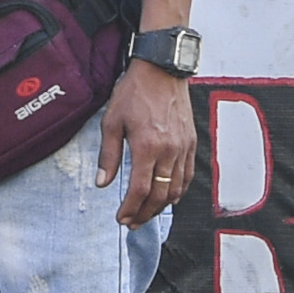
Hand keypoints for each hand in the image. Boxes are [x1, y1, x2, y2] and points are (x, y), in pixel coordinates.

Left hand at [99, 61, 197, 225]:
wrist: (162, 69)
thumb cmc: (135, 91)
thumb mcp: (112, 122)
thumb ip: (108, 155)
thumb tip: (102, 182)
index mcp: (148, 147)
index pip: (140, 190)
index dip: (130, 209)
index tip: (121, 218)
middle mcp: (169, 151)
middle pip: (159, 195)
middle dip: (145, 214)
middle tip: (132, 222)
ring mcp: (183, 147)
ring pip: (176, 189)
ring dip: (161, 207)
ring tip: (147, 214)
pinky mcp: (191, 142)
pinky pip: (188, 175)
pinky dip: (178, 191)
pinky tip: (168, 197)